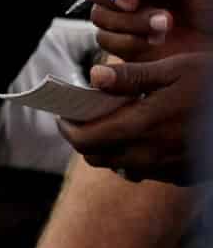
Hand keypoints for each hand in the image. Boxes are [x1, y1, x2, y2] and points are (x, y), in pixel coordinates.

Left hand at [64, 51, 204, 179]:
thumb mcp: (175, 70)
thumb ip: (131, 76)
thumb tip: (94, 76)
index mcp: (145, 125)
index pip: (87, 139)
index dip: (68, 129)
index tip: (62, 114)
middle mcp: (154, 154)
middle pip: (99, 158)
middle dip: (84, 139)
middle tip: (82, 117)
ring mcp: (171, 170)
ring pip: (122, 168)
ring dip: (109, 150)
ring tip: (111, 124)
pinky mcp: (185, 177)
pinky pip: (148, 173)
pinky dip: (135, 158)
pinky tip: (143, 136)